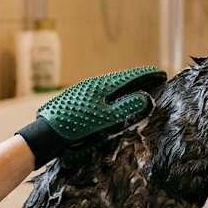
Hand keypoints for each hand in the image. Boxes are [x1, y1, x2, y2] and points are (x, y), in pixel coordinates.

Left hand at [16, 66, 166, 167]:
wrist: (46, 134)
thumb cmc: (77, 126)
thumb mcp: (106, 120)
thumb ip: (127, 108)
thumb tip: (146, 97)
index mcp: (102, 85)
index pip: (130, 77)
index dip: (146, 75)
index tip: (160, 73)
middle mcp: (93, 83)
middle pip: (121, 78)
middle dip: (138, 78)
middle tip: (153, 76)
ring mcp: (83, 90)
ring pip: (109, 84)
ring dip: (125, 84)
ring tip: (137, 84)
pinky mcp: (76, 98)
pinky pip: (100, 90)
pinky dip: (112, 91)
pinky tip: (112, 96)